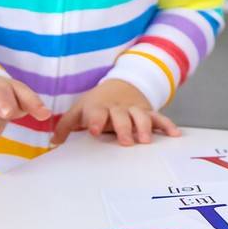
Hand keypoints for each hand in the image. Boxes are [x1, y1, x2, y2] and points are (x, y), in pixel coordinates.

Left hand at [50, 79, 179, 145]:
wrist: (121, 85)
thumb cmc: (97, 104)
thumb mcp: (79, 110)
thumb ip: (66, 126)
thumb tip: (53, 143)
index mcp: (99, 108)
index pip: (96, 113)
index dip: (96, 120)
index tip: (95, 130)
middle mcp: (117, 108)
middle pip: (121, 116)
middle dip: (123, 128)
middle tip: (126, 141)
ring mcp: (134, 110)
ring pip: (141, 117)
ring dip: (144, 127)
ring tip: (146, 141)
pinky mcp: (148, 112)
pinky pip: (159, 118)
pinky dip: (167, 125)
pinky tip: (174, 134)